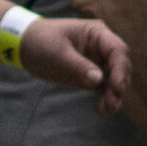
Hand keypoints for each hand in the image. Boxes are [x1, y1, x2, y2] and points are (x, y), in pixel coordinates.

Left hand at [16, 16, 131, 116]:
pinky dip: (106, 99)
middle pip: (121, 67)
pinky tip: (102, 111)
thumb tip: (99, 80)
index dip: (120, 69)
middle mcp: (102, 48)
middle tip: (110, 101)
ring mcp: (98, 62)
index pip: (117, 50)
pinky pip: (105, 89)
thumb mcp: (57, 53)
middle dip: (119, 85)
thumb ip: (78, 66)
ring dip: (115, 96)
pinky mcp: (92, 76)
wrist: (25, 46)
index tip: (116, 87)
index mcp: (97, 34)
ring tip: (105, 110)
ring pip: (116, 81)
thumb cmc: (41, 41)